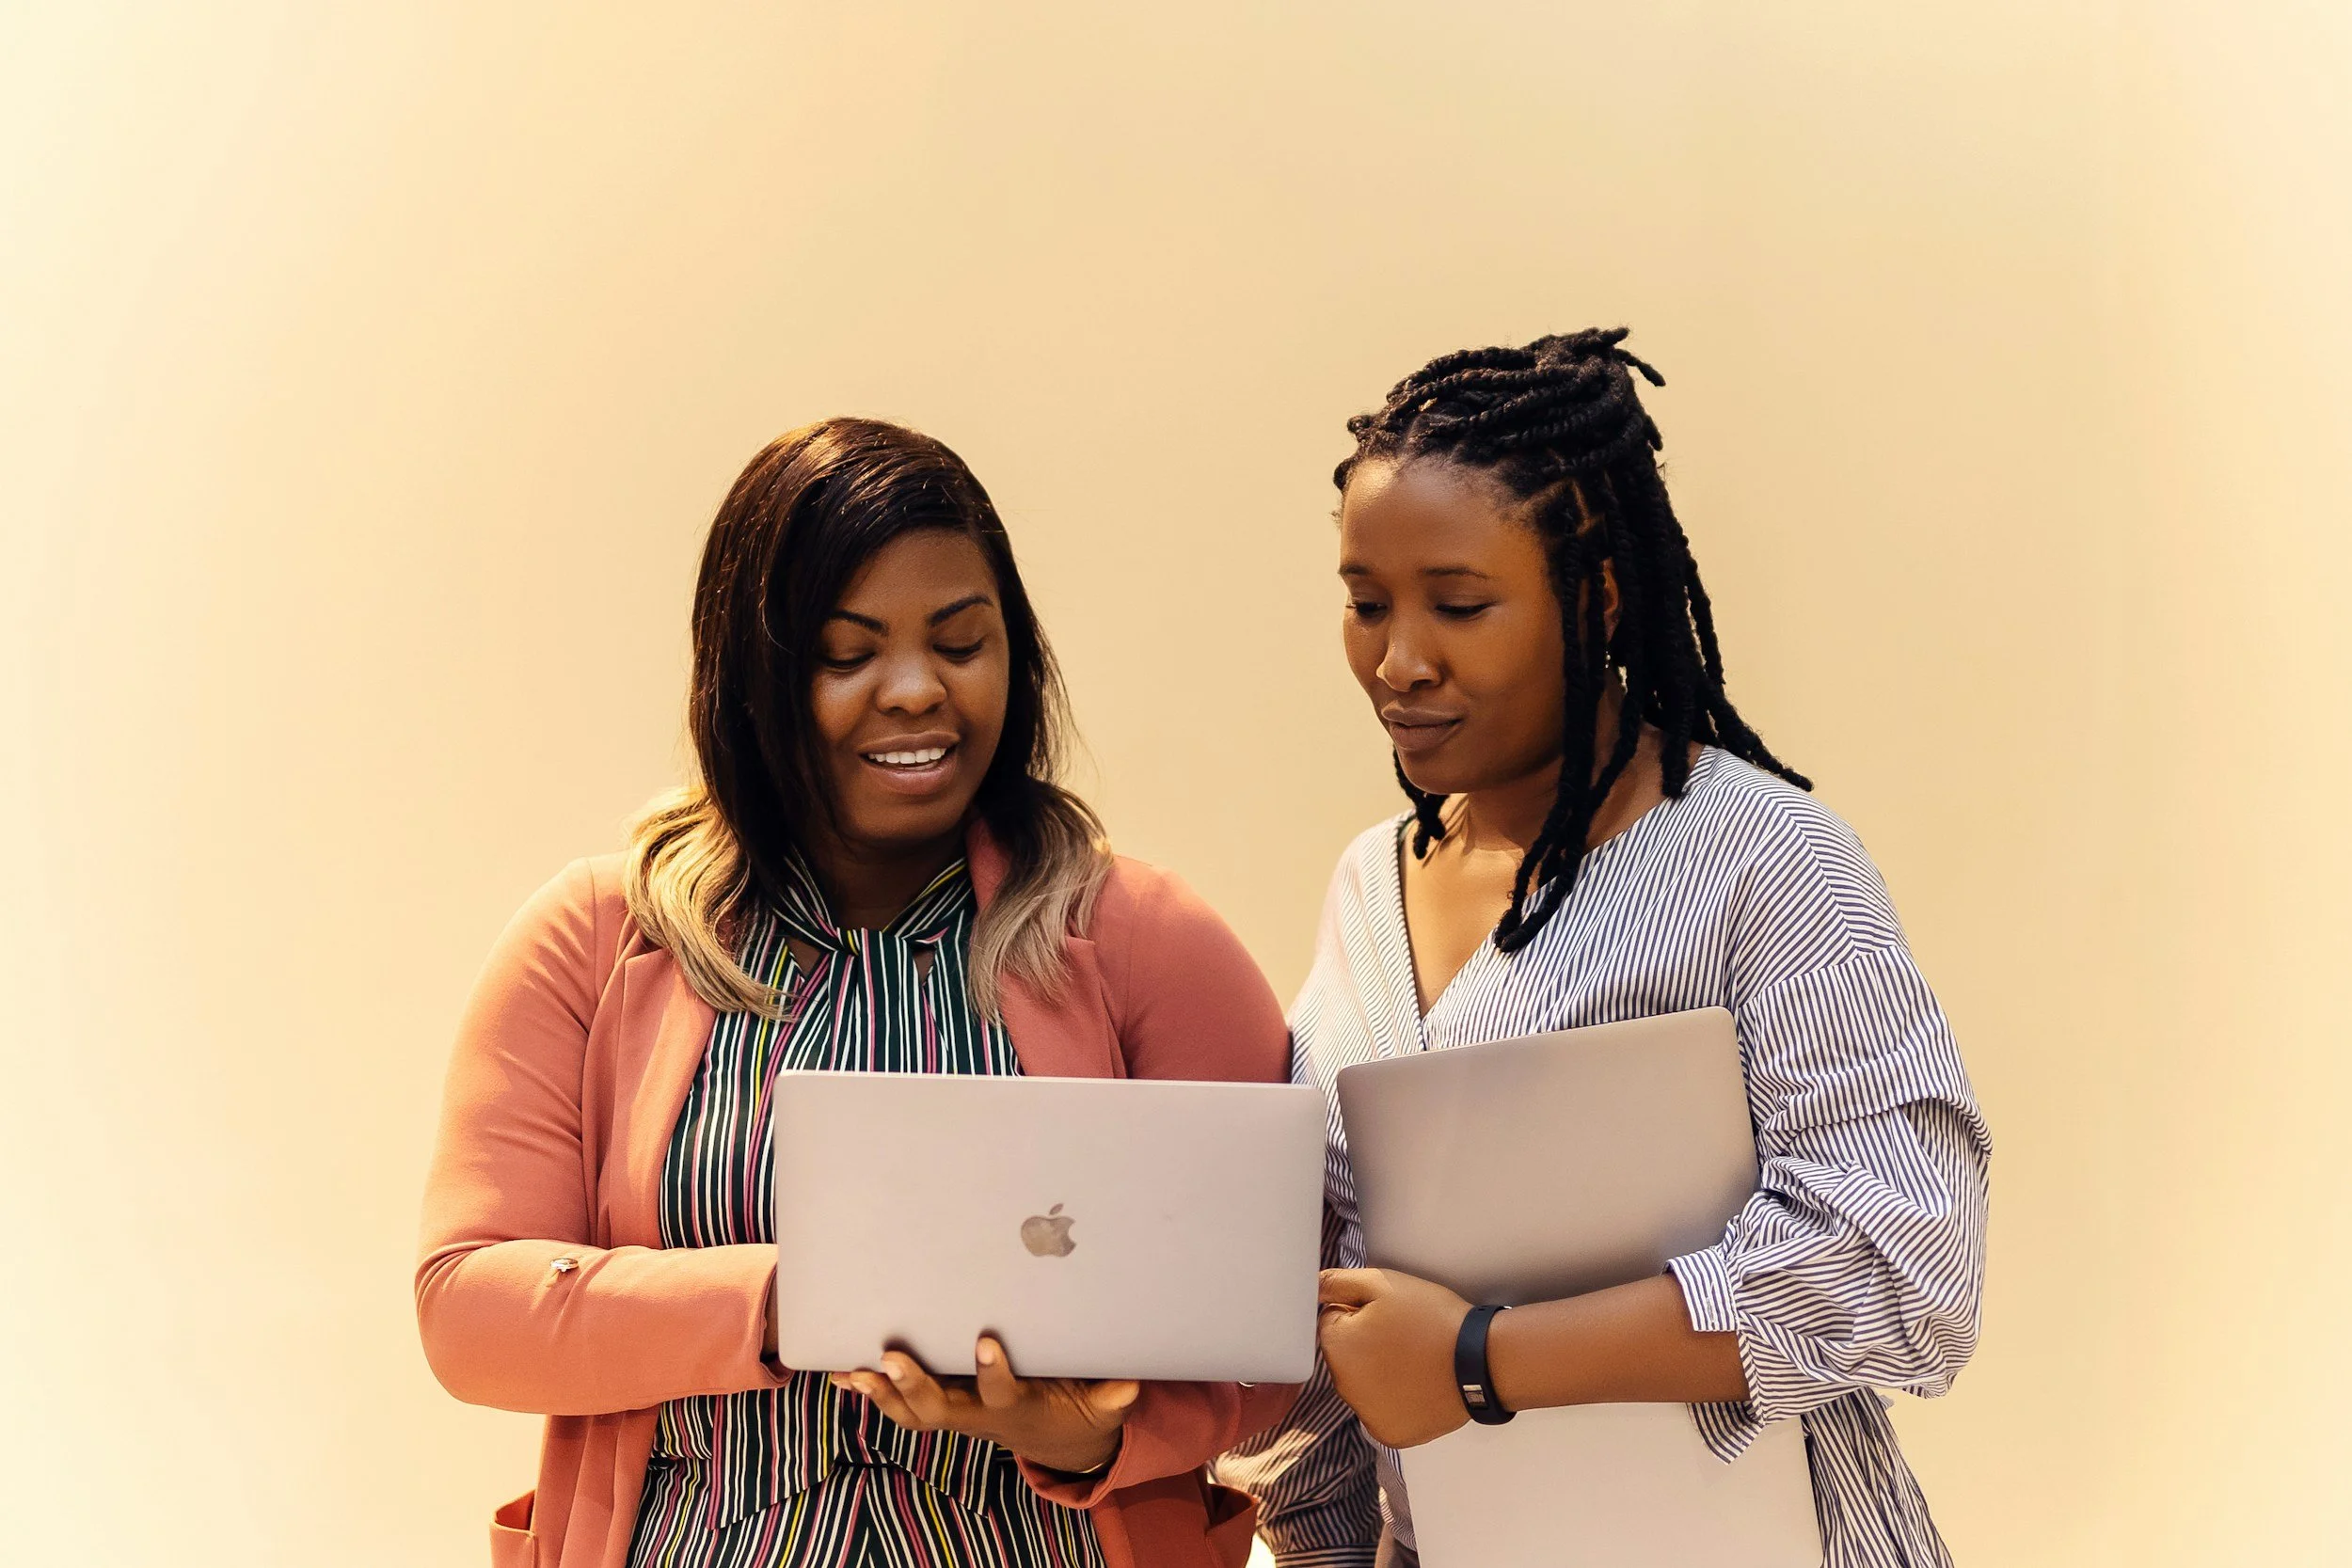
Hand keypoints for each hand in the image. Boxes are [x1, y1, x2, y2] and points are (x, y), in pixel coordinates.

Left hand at [830, 1336, 1139, 1475]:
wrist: (1058, 1443)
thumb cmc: (1077, 1412)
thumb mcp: (1100, 1408)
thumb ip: (1111, 1396)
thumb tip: (1130, 1383)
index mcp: (1016, 1409)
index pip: (1001, 1394)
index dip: (993, 1374)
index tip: (986, 1342)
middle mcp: (978, 1417)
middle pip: (939, 1410)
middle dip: (913, 1386)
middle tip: (890, 1356)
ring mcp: (956, 1416)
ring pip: (912, 1414)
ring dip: (880, 1394)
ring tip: (850, 1371)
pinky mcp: (941, 1409)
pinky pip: (901, 1407)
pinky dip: (869, 1393)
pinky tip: (839, 1374)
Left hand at [1317, 1267, 1473, 1448]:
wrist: (1480, 1361)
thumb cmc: (1432, 1320)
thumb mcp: (1383, 1284)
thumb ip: (1337, 1283)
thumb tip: (1311, 1287)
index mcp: (1336, 1346)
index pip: (1331, 1321)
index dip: (1359, 1311)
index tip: (1388, 1315)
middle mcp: (1342, 1386)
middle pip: (1345, 1355)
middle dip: (1365, 1343)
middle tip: (1404, 1335)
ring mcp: (1366, 1414)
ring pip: (1362, 1384)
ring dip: (1379, 1372)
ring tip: (1415, 1359)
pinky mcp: (1389, 1434)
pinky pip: (1381, 1411)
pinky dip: (1395, 1400)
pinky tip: (1417, 1384)